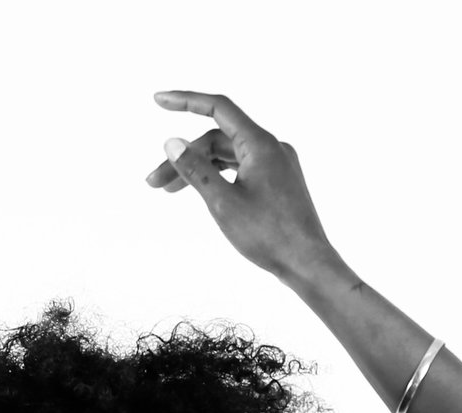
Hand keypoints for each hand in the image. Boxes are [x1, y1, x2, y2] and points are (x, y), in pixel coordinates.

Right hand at [144, 92, 337, 283]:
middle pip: (217, 140)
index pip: (218, 108)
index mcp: (260, 144)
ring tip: (168, 191)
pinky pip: (242, 169)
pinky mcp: (278, 182)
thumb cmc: (269, 235)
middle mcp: (271, 147)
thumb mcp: (223, 203)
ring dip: (199, 169)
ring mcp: (277, 165)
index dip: (186, 101)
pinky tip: (202, 192)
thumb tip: (172, 142)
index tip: (158, 100)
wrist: (307, 263)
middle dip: (184, 157)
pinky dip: (219, 177)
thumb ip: (196, 169)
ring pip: (228, 157)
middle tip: (154, 182)